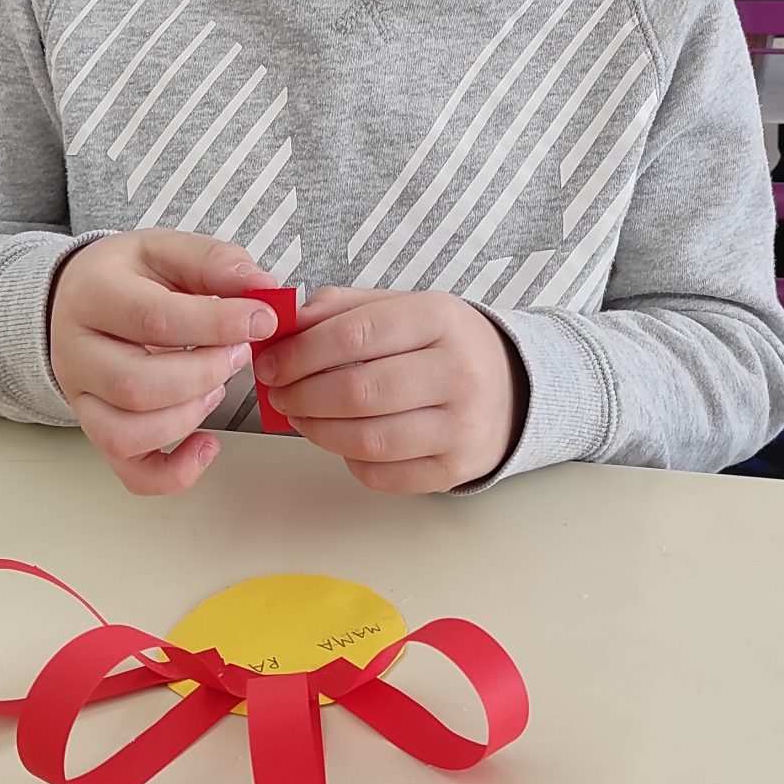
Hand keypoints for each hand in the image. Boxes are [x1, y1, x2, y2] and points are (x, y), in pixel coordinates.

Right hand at [48, 230, 281, 494]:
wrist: (77, 299)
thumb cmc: (129, 277)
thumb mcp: (166, 250)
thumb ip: (214, 262)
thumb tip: (263, 287)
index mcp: (93, 295)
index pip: (153, 319)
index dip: (217, 324)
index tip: (263, 319)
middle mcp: (77, 353)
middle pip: (136, 384)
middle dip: (204, 374)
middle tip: (239, 354)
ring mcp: (82, 399)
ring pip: (126, 433)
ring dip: (189, 417)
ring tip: (217, 388)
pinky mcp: (98, 431)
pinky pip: (131, 472)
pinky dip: (175, 473)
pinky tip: (208, 444)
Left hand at [252, 288, 524, 493]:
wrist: (513, 389)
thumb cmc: (444, 346)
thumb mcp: (405, 308)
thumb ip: (345, 309)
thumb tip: (286, 325)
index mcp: (442, 319)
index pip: (355, 335)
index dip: (300, 352)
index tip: (270, 363)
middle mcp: (459, 373)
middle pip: (357, 391)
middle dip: (301, 395)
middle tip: (278, 394)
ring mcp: (461, 426)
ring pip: (366, 439)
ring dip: (317, 431)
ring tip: (300, 418)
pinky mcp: (455, 469)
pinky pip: (382, 474)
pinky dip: (349, 460)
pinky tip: (343, 440)